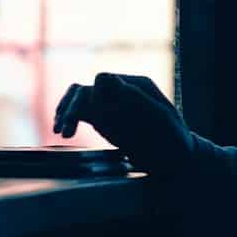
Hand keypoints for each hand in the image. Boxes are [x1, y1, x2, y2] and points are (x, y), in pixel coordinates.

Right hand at [54, 73, 190, 174]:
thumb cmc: (174, 139)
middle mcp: (119, 91)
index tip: (94, 114)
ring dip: (66, 112)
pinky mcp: (103, 119)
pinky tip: (62, 130)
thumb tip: (104, 77)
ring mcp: (110, 105)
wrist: (176, 159)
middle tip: (63, 129)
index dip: (93, 95)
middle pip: (87, 90)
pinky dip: (68, 118)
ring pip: (79, 100)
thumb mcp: (160, 119)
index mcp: (135, 85)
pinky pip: (80, 113)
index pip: (104, 80)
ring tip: (60, 131)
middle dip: (72, 107)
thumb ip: (134, 98)